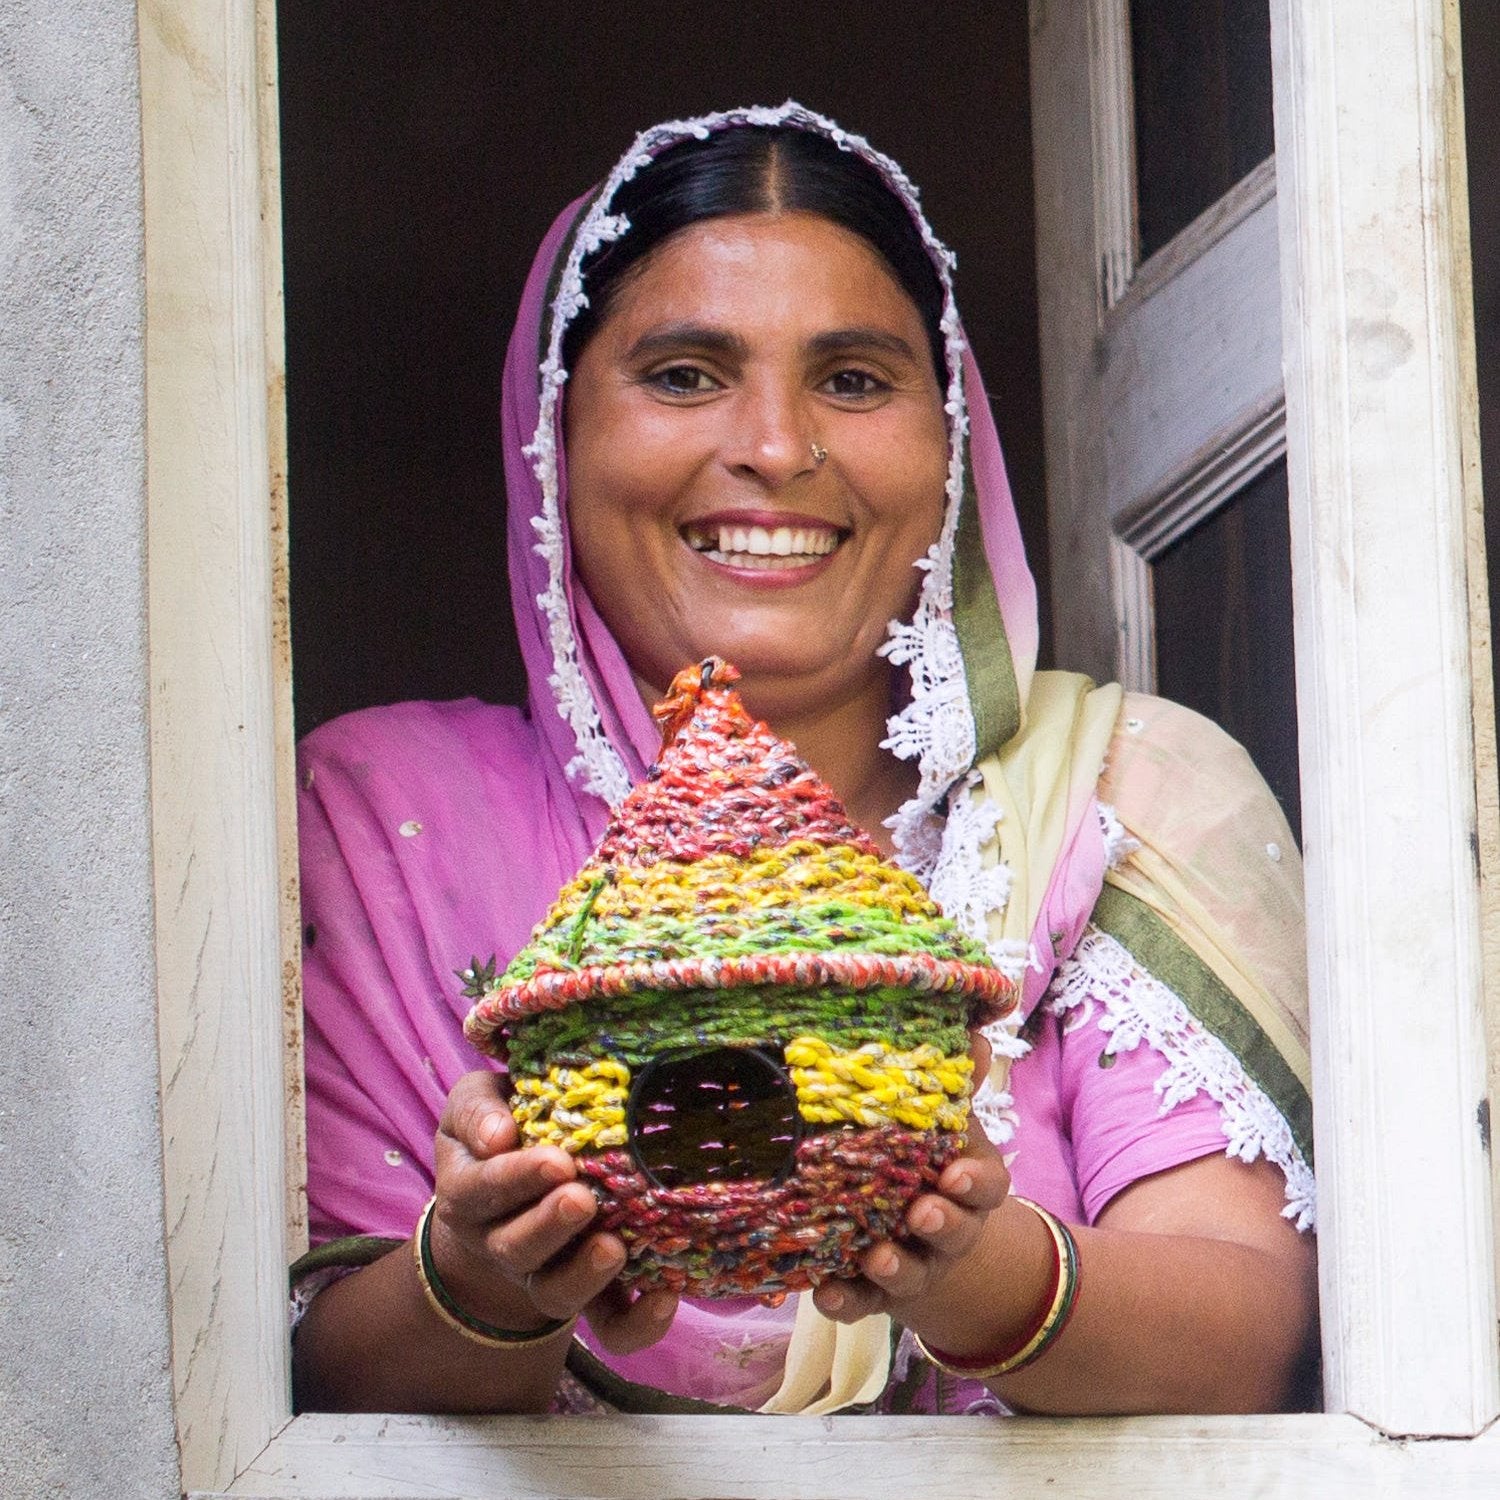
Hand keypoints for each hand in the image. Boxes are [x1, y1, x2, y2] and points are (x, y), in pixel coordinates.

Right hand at [429, 1070, 678, 1354]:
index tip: (557, 1161)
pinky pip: (608, 1325)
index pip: (482, 1189)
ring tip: (613, 1247)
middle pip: (515, 1248)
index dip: (516, 1179)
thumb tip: (497, 1136)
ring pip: (555, 1294)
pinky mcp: (588, 1294)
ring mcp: (544, 1273)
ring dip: (584, 1275)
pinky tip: (665, 1297)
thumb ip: (478, 1110)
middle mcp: (500, 1241)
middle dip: (549, 1226)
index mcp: (468, 1191)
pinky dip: (636, 1323)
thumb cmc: (502, 1123)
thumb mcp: (479, 1100)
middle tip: (582, 1199)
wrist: (509, 1181)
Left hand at [809, 1032, 1010, 1326]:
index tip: (954, 1174)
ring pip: (907, 1271)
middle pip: (953, 1232)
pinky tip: (824, 1292)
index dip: (974, 1183)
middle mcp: (944, 1229)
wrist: (911, 1235)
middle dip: (941, 1225)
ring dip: (895, 1266)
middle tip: (922, 1213)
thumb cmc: (920, 1157)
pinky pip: (859, 1302)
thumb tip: (971, 1030)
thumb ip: (950, 1081)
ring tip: (877, 1256)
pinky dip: (844, 1299)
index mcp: (966, 1184)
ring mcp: (909, 1262)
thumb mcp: (940, 1119)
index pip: (986, 1185)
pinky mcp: (869, 1291)